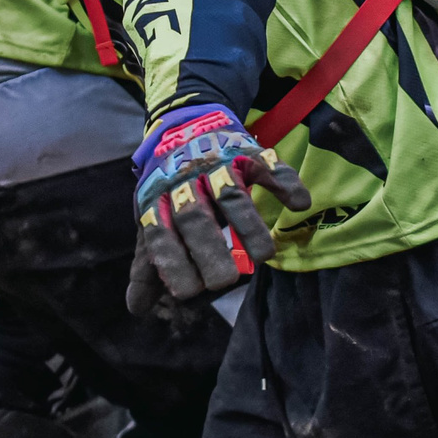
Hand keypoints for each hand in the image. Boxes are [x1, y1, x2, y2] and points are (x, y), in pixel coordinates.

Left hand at [126, 104, 311, 315]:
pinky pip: (268, 165)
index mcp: (157, 201)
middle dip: (210, 250)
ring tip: (264, 257)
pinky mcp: (246, 151)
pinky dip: (286, 182)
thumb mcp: (153, 220)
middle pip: (195, 217)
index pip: (161, 234)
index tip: (188, 293)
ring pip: (232, 195)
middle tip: (226, 282)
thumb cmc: (169, 189)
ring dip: (249, 225)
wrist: (184, 127)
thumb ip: (149, 265)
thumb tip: (137, 310)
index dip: (173, 263)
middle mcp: (184, 181)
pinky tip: (300, 204)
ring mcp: (216, 164)